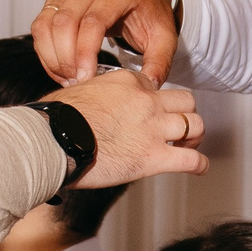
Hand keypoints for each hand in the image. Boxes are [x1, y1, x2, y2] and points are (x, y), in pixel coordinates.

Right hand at [31, 0, 180, 86]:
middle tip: (77, 82)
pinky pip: (41, 26)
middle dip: (66, 58)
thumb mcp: (165, 37)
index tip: (86, 78)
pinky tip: (60, 69)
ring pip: (47, 23)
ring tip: (68, 79)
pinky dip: (45, 51)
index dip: (85, 53)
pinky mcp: (57, 1)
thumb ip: (159, 62)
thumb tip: (148, 86)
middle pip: (64, 22)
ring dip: (52, 56)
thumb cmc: (151, 13)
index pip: (93, 22)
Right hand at [40, 72, 207, 186]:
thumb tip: (93, 103)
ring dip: (195, 138)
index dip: (157, 102)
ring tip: (189, 147)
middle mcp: (146, 102)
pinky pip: (191, 160)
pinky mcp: (153, 158)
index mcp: (129, 82)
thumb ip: (98, 93)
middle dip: (186, 114)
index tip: (153, 112)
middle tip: (180, 127)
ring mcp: (153, 129)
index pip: (156, 87)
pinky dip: (199, 165)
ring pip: (196, 126)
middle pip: (186, 101)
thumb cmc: (56, 118)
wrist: (52, 139)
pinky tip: (199, 168)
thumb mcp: (81, 89)